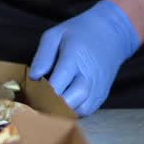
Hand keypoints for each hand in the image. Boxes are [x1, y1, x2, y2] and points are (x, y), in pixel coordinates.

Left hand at [28, 0, 139, 115]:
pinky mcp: (102, 94)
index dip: (41, 94)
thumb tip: (34, 78)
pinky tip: (66, 101)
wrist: (112, 33)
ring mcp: (97, 87)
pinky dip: (74, 110)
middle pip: (69, 102)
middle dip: (51, 105)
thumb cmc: (81, 32)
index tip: (31, 94)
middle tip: (39, 102)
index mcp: (74, 58)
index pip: (56, 85)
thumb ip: (42, 56)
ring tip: (53, 102)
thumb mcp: (55, 35)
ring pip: (78, 111)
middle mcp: (88, 76)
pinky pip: (86, 110)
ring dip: (63, 110)